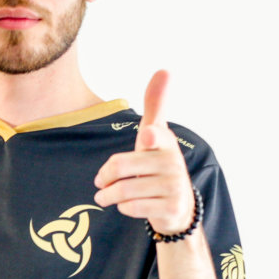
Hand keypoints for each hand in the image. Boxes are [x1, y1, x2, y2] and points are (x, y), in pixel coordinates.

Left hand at [93, 70, 195, 236]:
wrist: (178, 206)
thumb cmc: (157, 163)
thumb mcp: (155, 133)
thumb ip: (155, 104)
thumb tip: (165, 70)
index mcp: (164, 141)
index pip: (154, 135)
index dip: (150, 137)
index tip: (147, 137)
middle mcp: (172, 162)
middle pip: (121, 167)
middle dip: (104, 176)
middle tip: (100, 181)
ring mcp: (174, 186)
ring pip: (123, 190)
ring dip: (108, 195)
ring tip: (104, 196)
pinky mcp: (171, 208)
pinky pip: (131, 208)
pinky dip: (121, 208)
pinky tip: (125, 205)